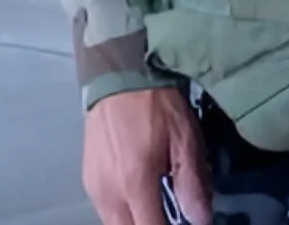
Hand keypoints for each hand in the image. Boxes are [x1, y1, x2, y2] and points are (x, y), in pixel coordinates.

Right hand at [83, 86, 209, 224]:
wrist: (118, 77)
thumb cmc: (155, 106)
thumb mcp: (184, 139)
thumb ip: (192, 184)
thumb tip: (200, 220)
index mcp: (134, 184)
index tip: (184, 223)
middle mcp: (108, 193)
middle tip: (170, 214)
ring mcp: (94, 188)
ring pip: (115, 224)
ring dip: (136, 220)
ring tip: (158, 205)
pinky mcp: (87, 180)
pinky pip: (106, 210)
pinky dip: (124, 212)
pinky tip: (140, 195)